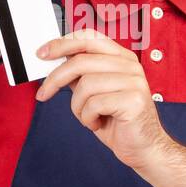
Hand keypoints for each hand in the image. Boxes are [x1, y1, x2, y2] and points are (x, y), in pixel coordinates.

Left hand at [34, 28, 173, 169]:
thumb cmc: (118, 122)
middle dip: (56, 79)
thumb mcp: (94, 94)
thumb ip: (80, 76)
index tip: (42, 54)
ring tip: (87, 117)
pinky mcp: (134, 100)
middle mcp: (130, 65)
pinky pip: (94, 104)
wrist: (144, 148)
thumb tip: (54, 62)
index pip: (89, 37)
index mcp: (121, 58)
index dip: (62, 43)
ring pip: (85, 85)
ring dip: (78, 107)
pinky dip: (88, 118)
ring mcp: (134, 81)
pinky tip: (97, 124)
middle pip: (81, 61)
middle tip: (43, 94)